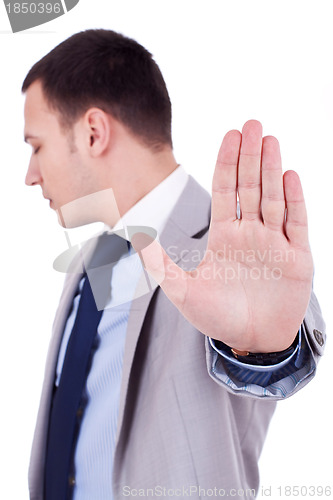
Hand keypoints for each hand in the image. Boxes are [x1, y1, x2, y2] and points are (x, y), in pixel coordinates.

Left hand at [132, 120, 313, 352]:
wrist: (252, 341)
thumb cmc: (218, 318)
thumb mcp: (183, 292)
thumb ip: (162, 265)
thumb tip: (136, 238)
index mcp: (224, 236)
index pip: (225, 191)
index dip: (227, 163)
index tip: (229, 135)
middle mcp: (250, 233)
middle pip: (250, 187)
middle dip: (251, 156)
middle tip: (252, 123)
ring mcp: (275, 242)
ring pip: (273, 198)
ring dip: (272, 169)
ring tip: (270, 140)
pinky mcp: (297, 257)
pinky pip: (296, 223)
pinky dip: (294, 200)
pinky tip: (290, 176)